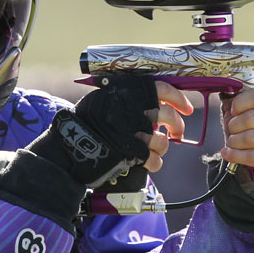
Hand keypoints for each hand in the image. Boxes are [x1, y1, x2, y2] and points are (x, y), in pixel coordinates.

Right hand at [29, 75, 189, 188]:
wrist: (66, 146)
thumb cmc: (83, 122)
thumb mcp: (102, 98)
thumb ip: (125, 98)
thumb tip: (152, 102)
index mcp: (127, 91)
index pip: (162, 89)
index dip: (179, 99)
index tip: (186, 109)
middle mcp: (132, 108)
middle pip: (167, 116)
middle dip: (177, 126)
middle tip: (177, 133)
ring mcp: (132, 131)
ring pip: (162, 141)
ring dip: (162, 147)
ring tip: (157, 150)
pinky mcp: (131, 152)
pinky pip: (154, 159)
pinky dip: (155, 163)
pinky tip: (150, 163)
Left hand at [219, 85, 253, 168]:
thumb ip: (251, 102)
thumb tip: (229, 105)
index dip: (241, 103)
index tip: (234, 110)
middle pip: (250, 119)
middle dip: (234, 125)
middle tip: (233, 128)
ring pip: (250, 138)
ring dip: (234, 141)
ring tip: (232, 141)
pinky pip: (253, 157)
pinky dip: (235, 155)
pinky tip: (227, 153)